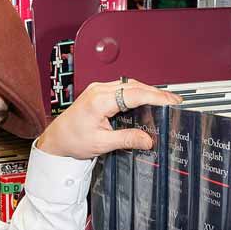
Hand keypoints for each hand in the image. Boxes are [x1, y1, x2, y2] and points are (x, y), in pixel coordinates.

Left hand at [37, 78, 181, 159]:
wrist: (56, 140)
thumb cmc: (72, 140)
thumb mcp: (101, 144)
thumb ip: (126, 140)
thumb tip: (147, 140)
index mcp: (99, 100)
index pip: (134, 94)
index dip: (155, 97)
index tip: (171, 102)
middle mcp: (99, 90)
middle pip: (134, 86)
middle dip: (156, 93)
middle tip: (174, 103)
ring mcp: (98, 89)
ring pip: (129, 85)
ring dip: (147, 92)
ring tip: (164, 102)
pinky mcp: (98, 93)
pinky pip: (122, 88)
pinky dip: (136, 93)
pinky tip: (145, 101)